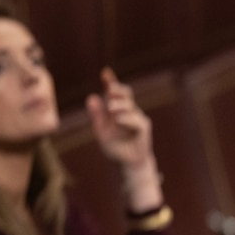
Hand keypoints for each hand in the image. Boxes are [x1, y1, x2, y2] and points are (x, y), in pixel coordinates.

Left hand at [85, 67, 161, 208]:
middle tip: (109, 89)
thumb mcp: (101, 131)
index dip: (110, 82)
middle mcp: (128, 111)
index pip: (113, 93)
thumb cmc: (115, 147)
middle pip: (125, 93)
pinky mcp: (143, 127)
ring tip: (111, 108)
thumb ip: (96, 115)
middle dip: (117, 89)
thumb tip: (91, 97)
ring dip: (119, 105)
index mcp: (116, 110)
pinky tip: (118, 119)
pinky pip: (135, 120)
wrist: (128, 162)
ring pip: (129, 105)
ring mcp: (137, 118)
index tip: (105, 72)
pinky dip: (126, 119)